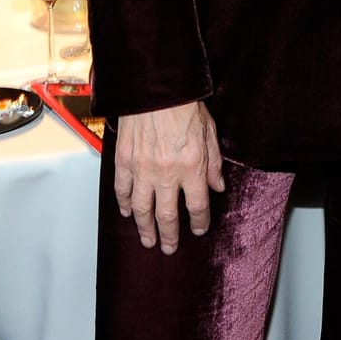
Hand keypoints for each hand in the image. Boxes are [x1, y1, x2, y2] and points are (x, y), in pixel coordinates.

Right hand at [111, 102, 224, 254]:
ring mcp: (142, 169)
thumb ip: (214, 164)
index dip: (199, 222)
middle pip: (167, 215)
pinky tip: (128, 213)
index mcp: (192, 167)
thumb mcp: (211, 133)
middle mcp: (166, 173)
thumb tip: (217, 187)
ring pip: (142, 209)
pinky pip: (122, 190)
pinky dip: (125, 204)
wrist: (155, 90)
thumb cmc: (186, 107)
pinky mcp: (123, 162)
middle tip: (169, 248)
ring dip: (144, 228)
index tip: (199, 230)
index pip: (197, 205)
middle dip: (169, 235)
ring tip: (147, 241)